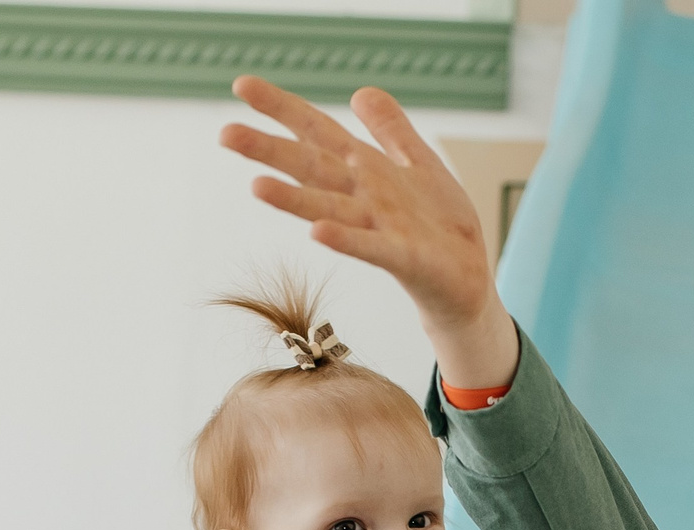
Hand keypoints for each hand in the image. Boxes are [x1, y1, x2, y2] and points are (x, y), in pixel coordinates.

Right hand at [221, 78, 520, 390]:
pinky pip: (373, 248)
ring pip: (331, 208)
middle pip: (312, 168)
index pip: (317, 132)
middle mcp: (363, 197)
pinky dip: (346, 240)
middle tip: (224, 134)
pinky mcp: (405, 258)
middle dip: (269, 151)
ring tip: (256, 185)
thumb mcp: (418, 163)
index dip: (282, 108)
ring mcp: (380, 228)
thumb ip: (390, 129)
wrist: (469, 281)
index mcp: (365, 170)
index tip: (242, 86)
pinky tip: (317, 233)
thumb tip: (361, 92)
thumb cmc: (440, 227)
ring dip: (294, 200)